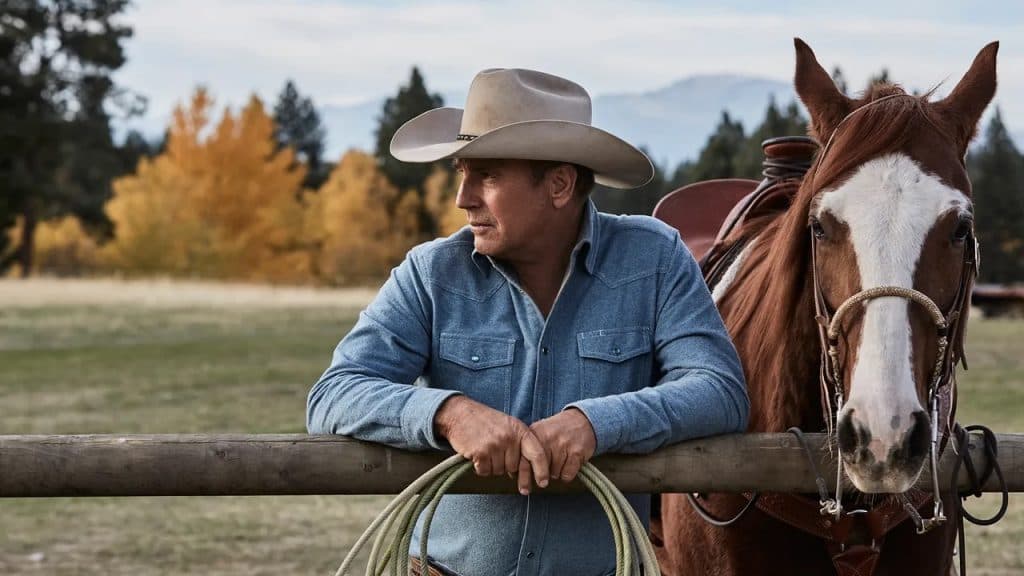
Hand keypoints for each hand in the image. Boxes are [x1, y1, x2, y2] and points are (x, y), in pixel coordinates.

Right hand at [434, 396, 549, 494]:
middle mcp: (509, 437)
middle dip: (505, 464)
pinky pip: (485, 472)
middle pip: (515, 467)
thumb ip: (519, 443)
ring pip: (499, 471)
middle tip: (494, 450)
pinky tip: (476, 454)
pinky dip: (480, 467)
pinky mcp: (480, 453)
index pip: (537, 454)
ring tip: (485, 449)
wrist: (459, 414)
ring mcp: (495, 445)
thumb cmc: (484, 421)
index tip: (543, 483)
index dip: (542, 471)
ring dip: (491, 466)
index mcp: (519, 429)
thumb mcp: (508, 425)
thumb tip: (525, 470)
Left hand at [528, 408, 596, 482]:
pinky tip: (569, 462)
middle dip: (542, 476)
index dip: (524, 477)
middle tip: (545, 475)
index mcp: (535, 434)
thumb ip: (526, 450)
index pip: (524, 460)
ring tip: (560, 459)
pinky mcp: (576, 452)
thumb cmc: (557, 431)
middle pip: (540, 471)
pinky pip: (567, 474)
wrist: (581, 420)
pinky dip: (568, 473)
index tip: (524, 488)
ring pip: (554, 474)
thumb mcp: (539, 433)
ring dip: (557, 472)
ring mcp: (562, 445)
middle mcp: (547, 438)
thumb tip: (514, 474)